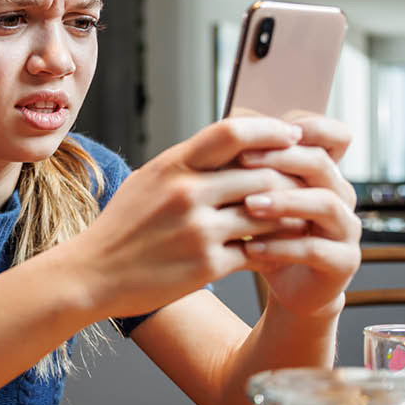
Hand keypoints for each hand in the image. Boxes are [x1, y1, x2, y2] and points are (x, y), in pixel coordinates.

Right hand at [71, 116, 307, 318]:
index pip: (232, 132)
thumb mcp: (147, 181)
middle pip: (262, 171)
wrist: (93, 274)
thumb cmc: (121, 227)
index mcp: (172, 166)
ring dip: (290, 214)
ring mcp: (199, 230)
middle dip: (292, 175)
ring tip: (303, 214)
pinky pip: (259, 251)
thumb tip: (230, 144)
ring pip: (268, 212)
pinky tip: (281, 248)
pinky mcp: (208, 266)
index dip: (270, 129)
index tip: (292, 135)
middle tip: (311, 178)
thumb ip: (187, 163)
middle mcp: (187, 194)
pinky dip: (275, 249)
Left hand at [236, 113, 359, 318]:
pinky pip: (315, 249)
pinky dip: (280, 246)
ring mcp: (346, 228)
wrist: (285, 283)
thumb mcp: (256, 195)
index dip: (307, 128)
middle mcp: (341, 194)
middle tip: (243, 161)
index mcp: (323, 172)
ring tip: (248, 204)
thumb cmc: (266, 232)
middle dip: (281, 159)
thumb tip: (225, 129)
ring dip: (284, 201)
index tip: (266, 129)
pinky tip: (249, 246)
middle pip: (322, 164)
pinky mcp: (343, 261)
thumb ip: (252, 168)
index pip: (334, 136)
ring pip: (325, 203)